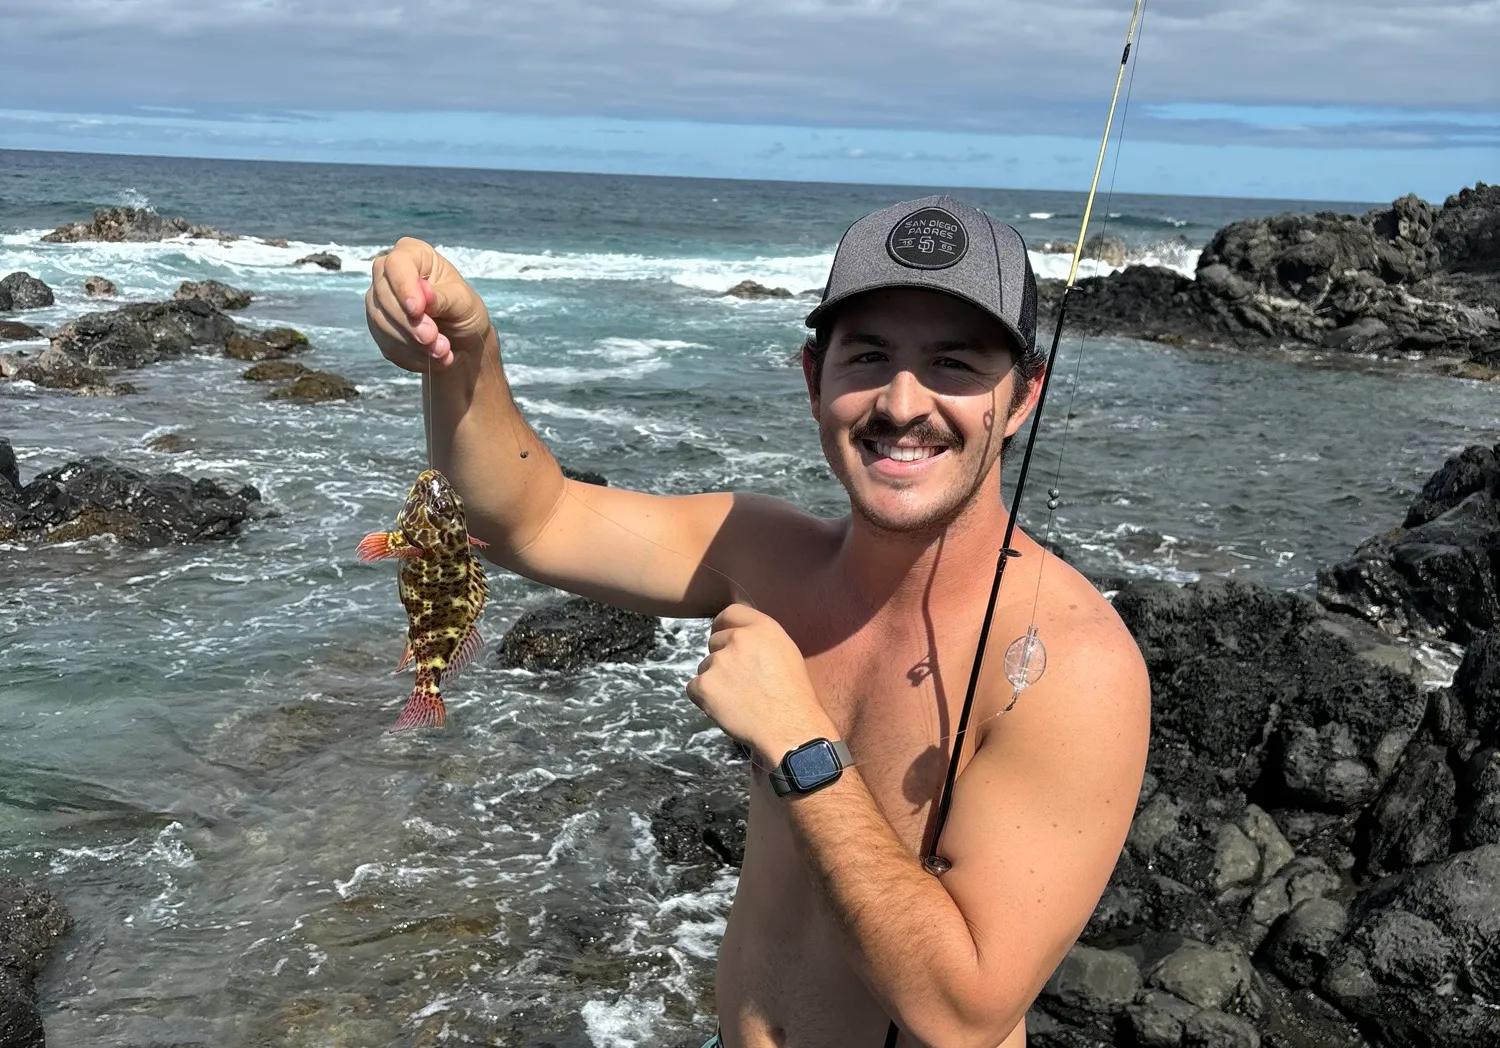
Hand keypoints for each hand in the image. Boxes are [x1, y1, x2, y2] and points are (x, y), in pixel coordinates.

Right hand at [365, 237, 491, 370]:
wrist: (462, 342)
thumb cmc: (464, 312)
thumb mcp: (464, 303)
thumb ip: (444, 298)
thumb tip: (424, 293)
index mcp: (413, 254)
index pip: (397, 264)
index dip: (404, 287)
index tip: (417, 310)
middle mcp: (389, 273)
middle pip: (383, 295)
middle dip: (410, 323)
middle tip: (434, 340)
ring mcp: (380, 300)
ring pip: (381, 321)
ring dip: (412, 342)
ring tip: (442, 351)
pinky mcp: (378, 327)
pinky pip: (384, 342)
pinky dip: (410, 354)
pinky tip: (431, 357)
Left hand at [687, 603, 834, 766]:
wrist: (789, 729)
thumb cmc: (793, 695)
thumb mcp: (785, 653)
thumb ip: (760, 638)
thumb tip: (738, 633)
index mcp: (762, 627)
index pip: (729, 613)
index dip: (724, 626)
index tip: (725, 639)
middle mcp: (739, 638)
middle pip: (714, 641)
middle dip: (722, 658)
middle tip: (741, 680)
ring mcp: (719, 661)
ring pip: (705, 666)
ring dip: (715, 680)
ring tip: (739, 698)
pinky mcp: (704, 685)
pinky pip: (694, 688)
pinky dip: (705, 698)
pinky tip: (726, 708)